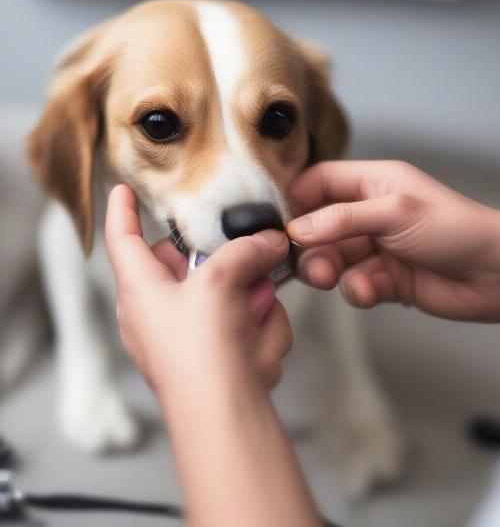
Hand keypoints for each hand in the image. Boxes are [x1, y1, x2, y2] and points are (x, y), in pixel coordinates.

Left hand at [105, 184, 292, 394]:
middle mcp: (159, 312)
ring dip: (250, 304)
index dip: (123, 211)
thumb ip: (246, 252)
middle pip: (191, 267)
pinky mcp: (215, 355)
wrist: (223, 416)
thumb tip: (270, 242)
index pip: (123, 239)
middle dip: (226, 265)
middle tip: (248, 263)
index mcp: (141, 290)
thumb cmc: (200, 352)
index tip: (121, 191)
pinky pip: (244, 326)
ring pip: (231, 297)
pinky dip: (257, 331)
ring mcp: (189, 336)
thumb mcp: (220, 283)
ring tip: (252, 321)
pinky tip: (257, 349)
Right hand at [287, 161, 499, 323]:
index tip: (278, 226)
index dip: (296, 201)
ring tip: (334, 279)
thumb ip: (341, 219)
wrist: (498, 274)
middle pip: (320, 226)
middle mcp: (370, 214)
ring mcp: (377, 248)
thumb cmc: (453, 229)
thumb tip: (296, 229)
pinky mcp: (385, 279)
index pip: (319, 183)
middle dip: (311, 246)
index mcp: (373, 183)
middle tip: (310, 265)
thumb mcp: (393, 213)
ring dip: (330, 271)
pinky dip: (358, 289)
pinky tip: (371, 292)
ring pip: (333, 259)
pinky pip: (354, 283)